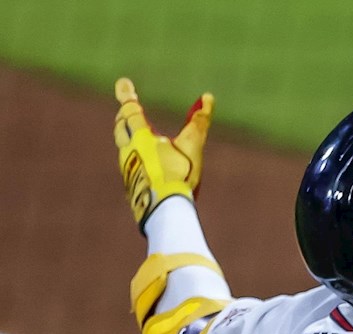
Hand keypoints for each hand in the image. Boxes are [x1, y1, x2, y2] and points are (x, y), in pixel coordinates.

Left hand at [113, 78, 213, 230]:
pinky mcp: (132, 186)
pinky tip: (145, 165)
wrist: (164, 209)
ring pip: (124, 146)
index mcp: (140, 137)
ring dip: (128, 136)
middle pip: (121, 127)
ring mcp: (128, 170)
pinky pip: (130, 165)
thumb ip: (199, 122)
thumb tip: (208, 98)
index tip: (122, 83)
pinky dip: (135, 157)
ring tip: (137, 135)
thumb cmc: (178, 173)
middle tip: (127, 108)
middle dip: (125, 116)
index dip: (126, 96)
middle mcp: (129, 151)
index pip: (130, 110)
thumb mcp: (192, 146)